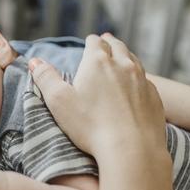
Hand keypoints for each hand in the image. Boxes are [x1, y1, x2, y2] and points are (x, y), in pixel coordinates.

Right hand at [29, 33, 167, 162]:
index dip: (91, 41)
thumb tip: (34, 61)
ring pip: (134, 60)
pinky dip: (139, 77)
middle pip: (117, 47)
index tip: (90, 40)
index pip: (95, 42)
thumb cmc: (91, 125)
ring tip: (122, 55)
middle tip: (107, 40)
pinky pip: (146, 81)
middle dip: (110, 43)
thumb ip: (45, 78)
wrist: (132, 149)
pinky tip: (137, 84)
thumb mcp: (58, 101)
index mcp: (98, 62)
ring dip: (126, 56)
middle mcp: (123, 65)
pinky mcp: (155, 98)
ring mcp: (142, 81)